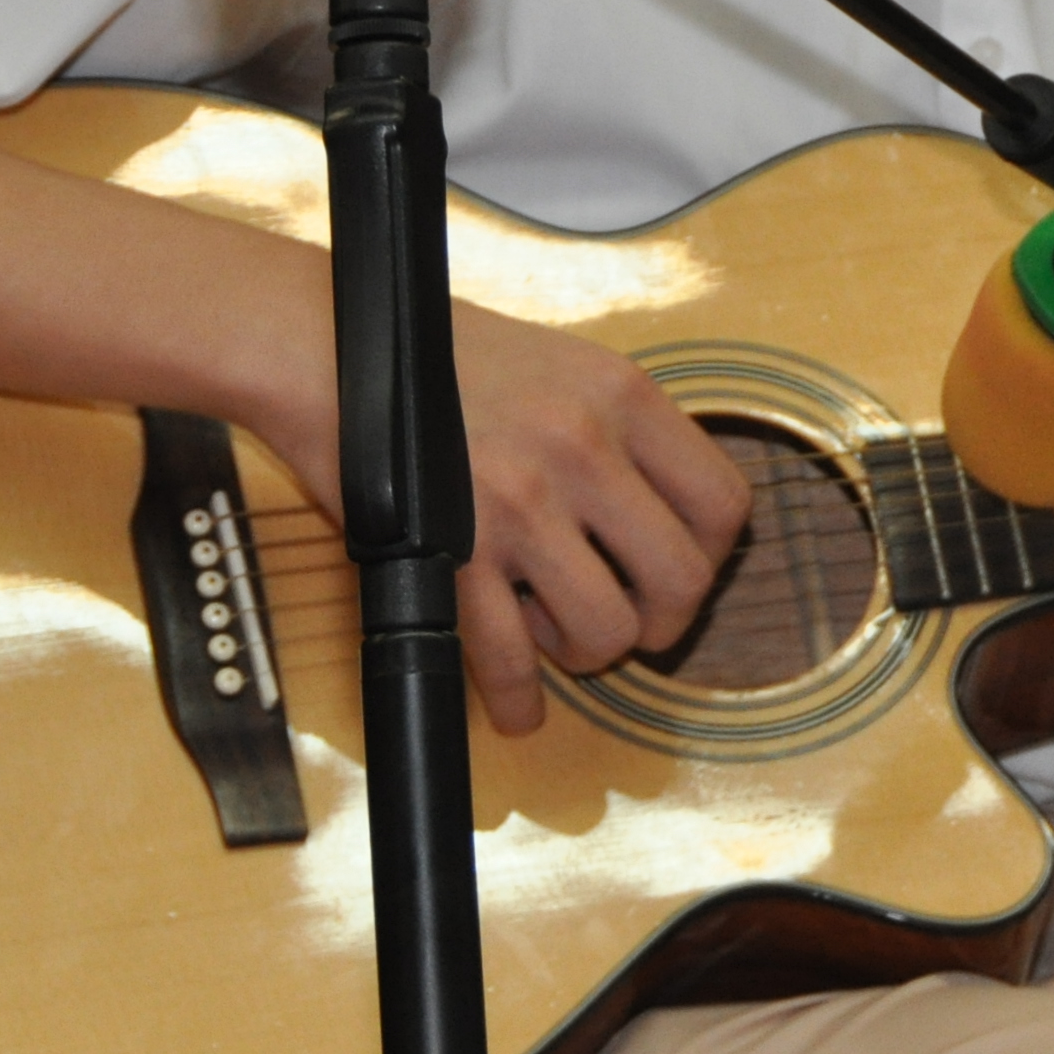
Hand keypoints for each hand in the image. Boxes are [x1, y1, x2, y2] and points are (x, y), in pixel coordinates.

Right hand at [276, 305, 750, 735]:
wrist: (328, 347)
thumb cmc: (439, 355)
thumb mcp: (562, 364)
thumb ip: (619, 431)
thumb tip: (661, 514)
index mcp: (622, 395)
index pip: (724, 504)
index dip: (711, 557)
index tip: (678, 568)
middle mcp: (583, 448)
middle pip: (682, 582)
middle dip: (661, 623)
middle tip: (629, 621)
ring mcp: (519, 504)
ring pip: (607, 630)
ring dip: (585, 652)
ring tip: (554, 632)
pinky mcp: (453, 550)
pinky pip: (506, 658)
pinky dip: (518, 699)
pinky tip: (517, 707)